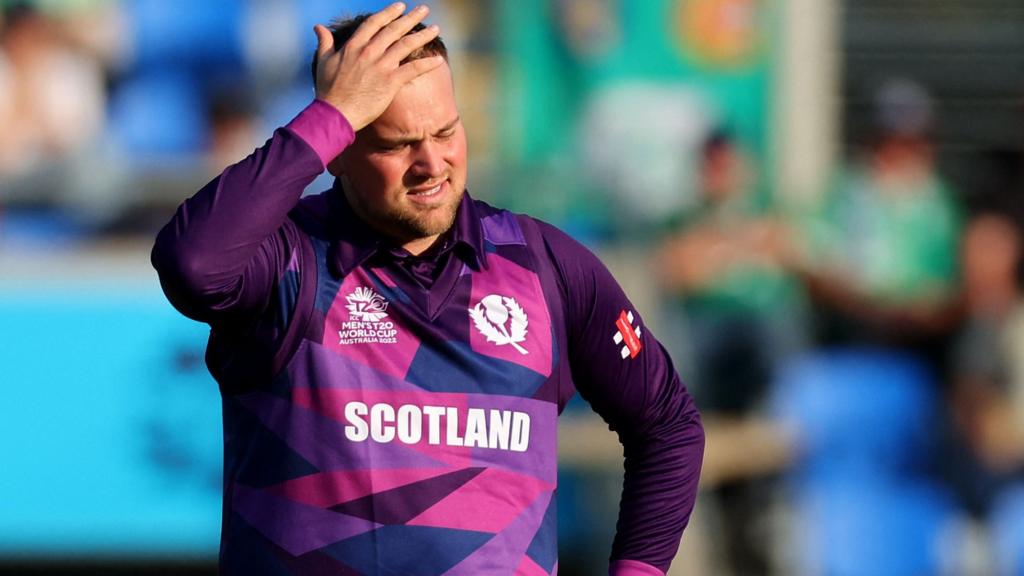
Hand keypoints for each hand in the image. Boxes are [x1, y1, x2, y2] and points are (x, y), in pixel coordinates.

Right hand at [313, 3, 443, 130]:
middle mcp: (369, 52)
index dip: (389, 13)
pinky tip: (439, 60)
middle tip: (424, 9)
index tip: (400, 7)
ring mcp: (381, 66)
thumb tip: (319, 27)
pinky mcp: (390, 82)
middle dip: (410, 18)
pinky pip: (413, 69)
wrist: (335, 114)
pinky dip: (427, 64)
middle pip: (394, 29)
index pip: (375, 23)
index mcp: (354, 46)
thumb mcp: (323, 61)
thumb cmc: (328, 90)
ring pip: (406, 45)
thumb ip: (325, 42)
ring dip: (423, 35)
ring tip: (435, 28)